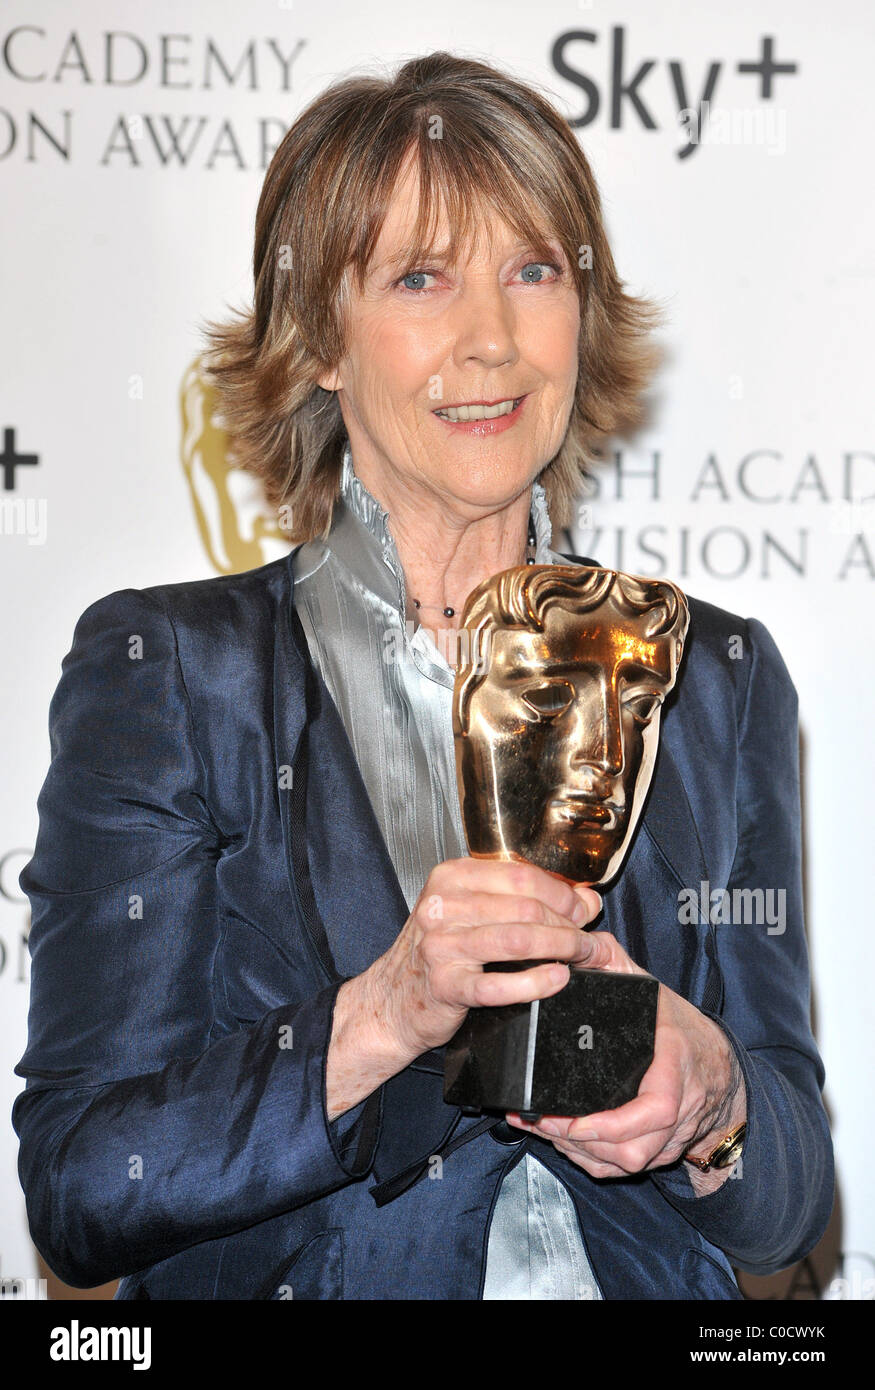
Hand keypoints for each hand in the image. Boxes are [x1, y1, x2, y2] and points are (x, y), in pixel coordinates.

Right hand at [326, 859, 602, 1118]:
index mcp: (451, 877)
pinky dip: (536, 982)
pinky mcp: (445, 986)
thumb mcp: (471, 912)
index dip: (562, 893)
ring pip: (519, 940)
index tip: (584, 908)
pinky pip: (500, 984)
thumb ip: (523, 901)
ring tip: (582, 957)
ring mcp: (441, 946)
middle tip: (589, 938)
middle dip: (568, 924)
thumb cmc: (437, 952)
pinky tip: (557, 979)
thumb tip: (584, 900)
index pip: (521, 875)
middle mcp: (443, 907)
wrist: (393, 999)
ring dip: (561, 949)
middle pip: (525, 907)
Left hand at [506, 917, 746, 1191]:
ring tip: (540, 1128)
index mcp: (677, 1066)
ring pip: (626, 1164)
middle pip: (633, 1148)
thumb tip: (571, 941)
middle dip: (579, 1140)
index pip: (656, 1109)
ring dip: (580, 1153)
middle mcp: (680, 1108)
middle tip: (537, 1119)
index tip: (574, 1120)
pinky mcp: (661, 1152)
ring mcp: (672, 1136)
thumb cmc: (681, 1027)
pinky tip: (563, 1142)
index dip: (613, 1124)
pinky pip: (625, 1170)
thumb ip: (611, 960)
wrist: (719, 1065)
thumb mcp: (649, 986)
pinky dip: (591, 1162)